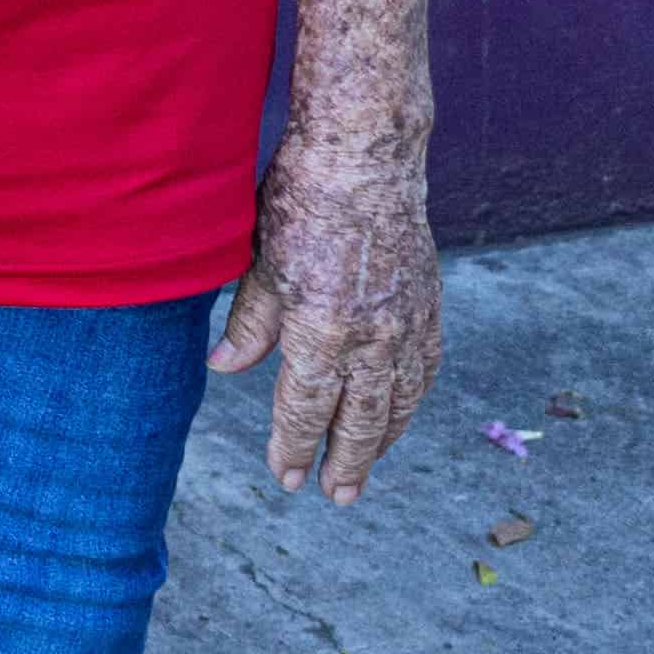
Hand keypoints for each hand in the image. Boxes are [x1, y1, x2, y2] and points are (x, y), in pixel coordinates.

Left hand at [212, 141, 439, 500]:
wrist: (366, 158)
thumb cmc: (301, 201)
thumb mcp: (259, 263)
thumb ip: (249, 323)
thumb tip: (224, 368)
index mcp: (323, 331)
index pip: (307, 408)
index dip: (295, 446)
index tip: (287, 475)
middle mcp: (372, 338)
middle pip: (360, 420)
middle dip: (345, 462)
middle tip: (334, 495)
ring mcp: (407, 325)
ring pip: (399, 403)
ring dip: (382, 441)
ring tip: (363, 468)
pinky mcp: (429, 307)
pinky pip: (424, 371)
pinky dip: (411, 401)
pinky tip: (399, 414)